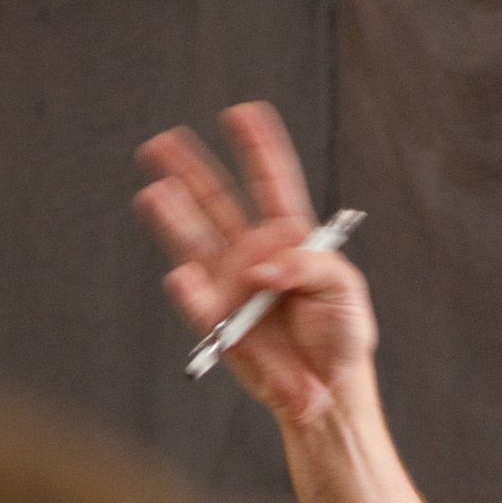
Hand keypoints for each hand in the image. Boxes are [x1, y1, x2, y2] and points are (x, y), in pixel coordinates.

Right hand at [134, 102, 376, 426]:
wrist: (328, 389)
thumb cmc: (341, 336)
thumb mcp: (345, 291)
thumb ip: (310, 267)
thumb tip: (263, 268)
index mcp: (291, 237)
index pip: (273, 183)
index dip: (259, 148)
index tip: (244, 113)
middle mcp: (253, 252)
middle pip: (217, 201)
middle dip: (191, 169)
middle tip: (164, 140)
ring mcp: (230, 282)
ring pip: (194, 239)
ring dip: (173, 217)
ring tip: (156, 192)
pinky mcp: (217, 320)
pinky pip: (197, 299)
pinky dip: (190, 289)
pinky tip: (184, 275)